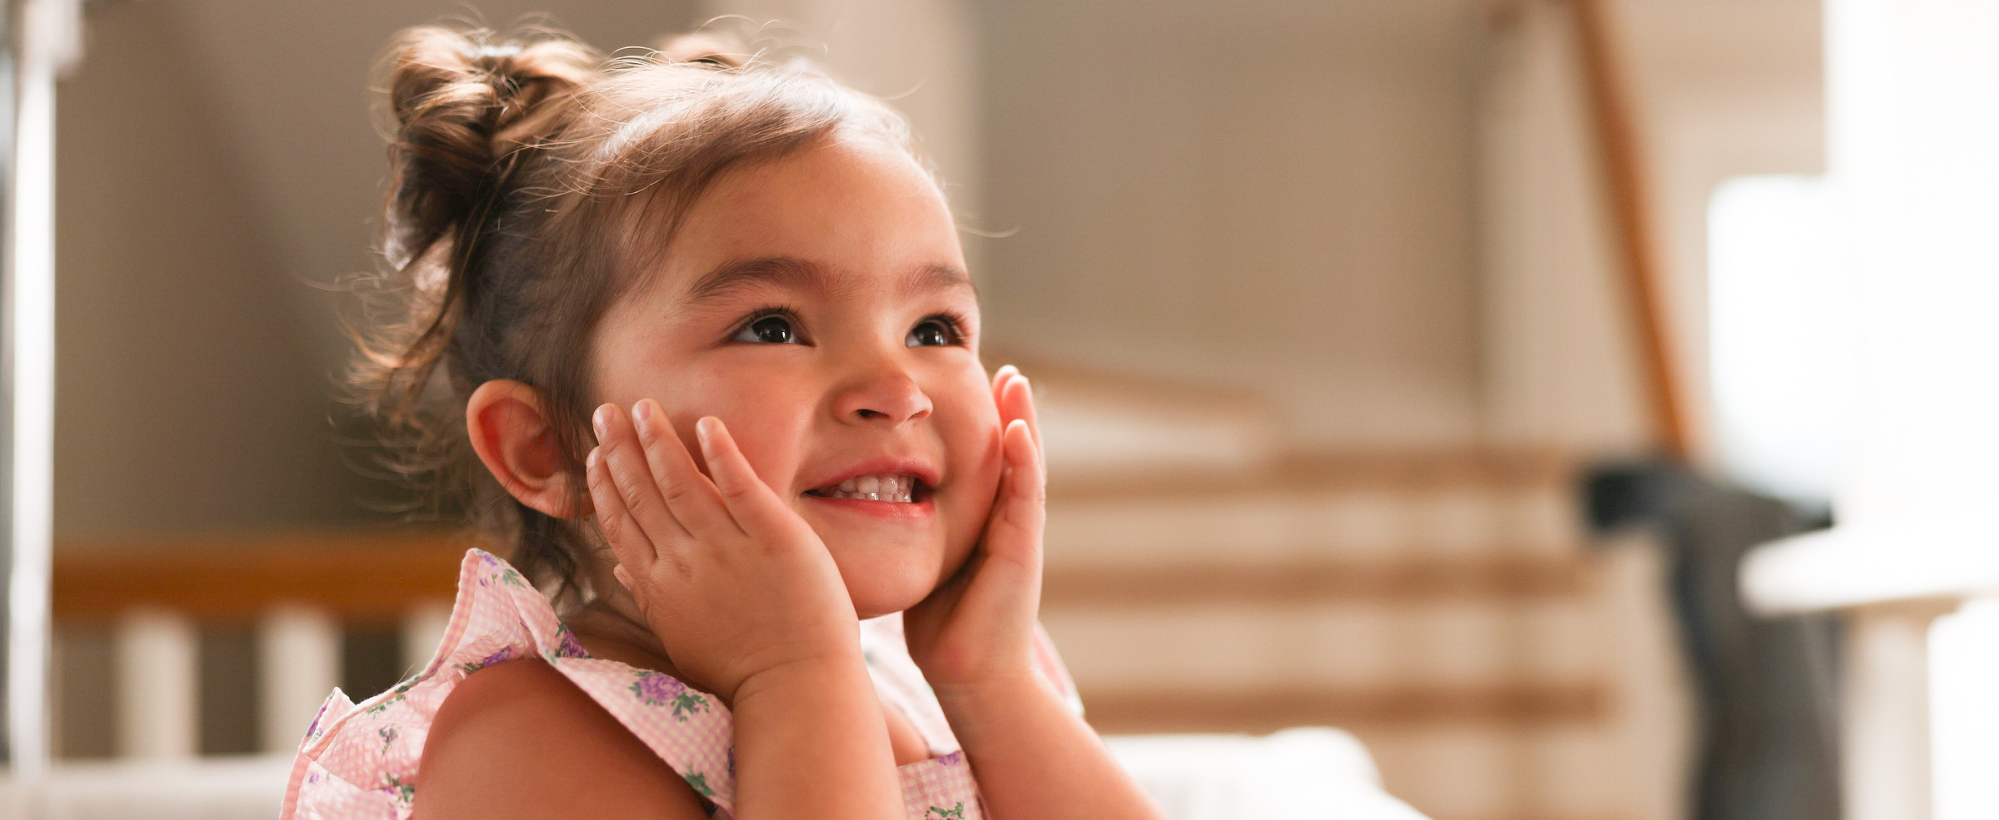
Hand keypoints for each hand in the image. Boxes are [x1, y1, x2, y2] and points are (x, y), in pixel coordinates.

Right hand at [586, 401, 860, 702]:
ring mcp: (727, 547)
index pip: (621, 523)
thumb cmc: (743, 670)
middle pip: (641, 494)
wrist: (796, 687)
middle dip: (620, 448)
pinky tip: (706, 425)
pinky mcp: (773, 536)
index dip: (605, 484)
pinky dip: (721, 452)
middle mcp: (684, 562)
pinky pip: (740, 484)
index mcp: (660, 587)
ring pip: (679, 481)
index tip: (596, 453)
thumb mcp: (682, 638)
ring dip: (656, 439)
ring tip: (642, 406)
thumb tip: (620, 568)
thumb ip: (651, 597)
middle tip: (605, 410)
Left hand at [903, 366, 1045, 693]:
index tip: (966, 383)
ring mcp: (1018, 535)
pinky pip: (1025, 497)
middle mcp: (1004, 524)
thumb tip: (861, 510)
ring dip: (1022, 421)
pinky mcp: (1022, 550)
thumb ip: (907, 536)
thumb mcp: (920, 565)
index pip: (983, 463)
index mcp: (983, 525)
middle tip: (1003, 367)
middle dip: (1007, 411)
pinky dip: (1023, 461)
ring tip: (1015, 380)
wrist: (971, 677)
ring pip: (1023, 466)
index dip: (979, 424)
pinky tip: (1017, 429)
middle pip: (1008, 454)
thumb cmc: (942, 630)